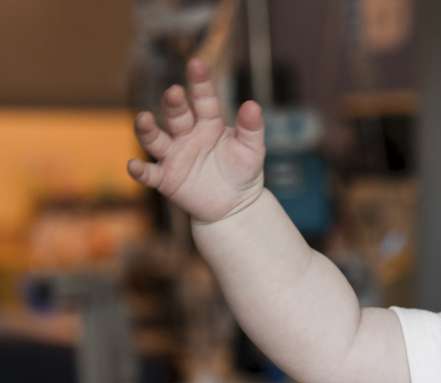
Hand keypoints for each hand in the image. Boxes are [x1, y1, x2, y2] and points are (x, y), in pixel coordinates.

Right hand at [128, 58, 265, 222]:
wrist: (235, 205)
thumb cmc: (243, 172)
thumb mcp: (252, 150)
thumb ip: (251, 128)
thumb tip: (252, 104)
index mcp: (208, 123)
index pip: (203, 100)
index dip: (200, 83)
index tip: (197, 64)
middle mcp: (186, 134)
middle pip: (176, 115)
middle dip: (173, 103)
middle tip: (174, 92)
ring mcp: (173, 155)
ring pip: (155, 139)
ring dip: (147, 128)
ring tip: (144, 118)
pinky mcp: (165, 179)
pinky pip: (149, 173)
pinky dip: (140, 170)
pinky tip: (133, 165)